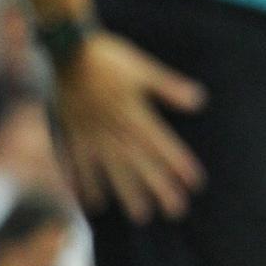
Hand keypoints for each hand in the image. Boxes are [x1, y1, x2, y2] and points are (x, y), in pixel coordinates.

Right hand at [56, 33, 206, 221]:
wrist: (66, 49)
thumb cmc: (108, 57)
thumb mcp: (142, 68)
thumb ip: (168, 87)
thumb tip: (199, 100)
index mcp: (132, 112)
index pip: (160, 143)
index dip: (178, 162)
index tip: (194, 183)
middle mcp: (113, 128)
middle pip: (139, 163)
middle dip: (159, 187)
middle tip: (175, 211)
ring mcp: (91, 134)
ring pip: (111, 170)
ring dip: (127, 193)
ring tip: (140, 216)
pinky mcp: (72, 133)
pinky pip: (77, 163)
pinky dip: (82, 183)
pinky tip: (89, 202)